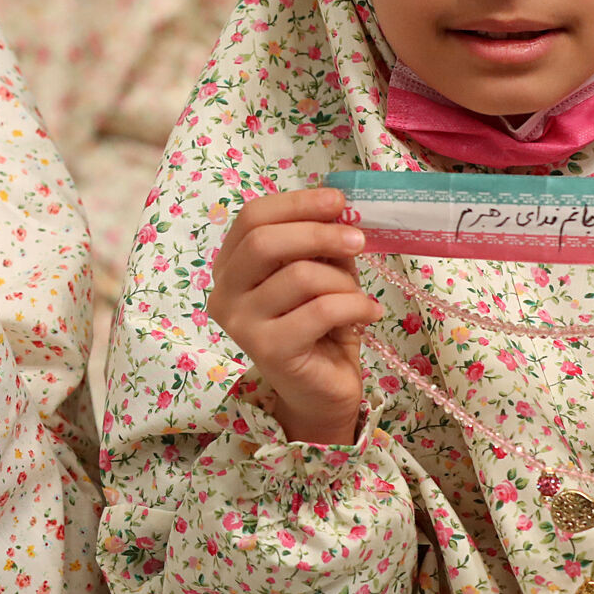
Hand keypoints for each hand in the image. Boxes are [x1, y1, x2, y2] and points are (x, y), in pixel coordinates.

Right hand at [206, 187, 381, 445]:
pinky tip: (368, 314)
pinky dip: (354, 305)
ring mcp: (241, 324)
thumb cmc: (319, 327)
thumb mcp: (320, 273)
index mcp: (231, 266)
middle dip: (319, 233)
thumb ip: (320, 244)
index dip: (296, 203)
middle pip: (264, 242)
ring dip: (343, 281)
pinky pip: (320, 310)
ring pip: (299, 276)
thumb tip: (340, 212)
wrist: (321, 391)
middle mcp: (225, 293)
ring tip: (359, 296)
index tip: (338, 202)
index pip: (252, 218)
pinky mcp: (268, 350)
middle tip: (359, 240)